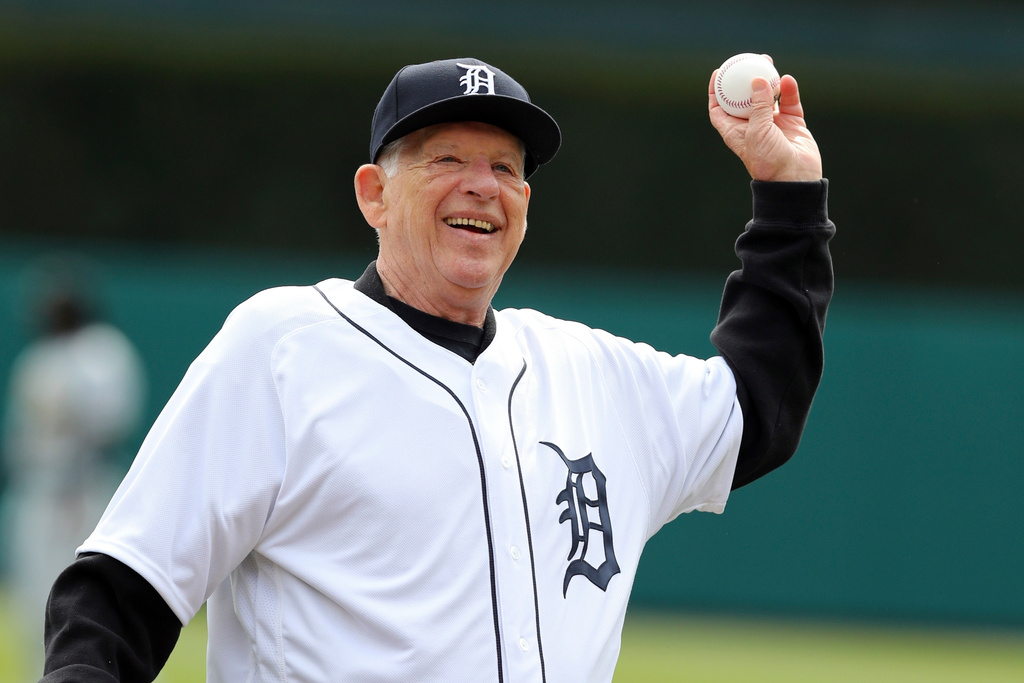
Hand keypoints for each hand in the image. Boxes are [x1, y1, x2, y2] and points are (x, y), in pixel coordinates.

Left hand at [708, 62, 822, 181]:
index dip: (716, 92)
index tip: (718, 73)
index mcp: (735, 132)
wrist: (794, 180)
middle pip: (744, 98)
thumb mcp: (756, 132)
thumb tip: (757, 80)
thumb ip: (757, 106)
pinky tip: (787, 80)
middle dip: (744, 79)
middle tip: (748, 60)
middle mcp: (752, 126)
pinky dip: (788, 90)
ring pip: (768, 96)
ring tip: (768, 62)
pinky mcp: (792, 124)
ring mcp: (773, 124)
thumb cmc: (768, 161)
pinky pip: (789, 102)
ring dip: (767, 80)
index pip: (720, 109)